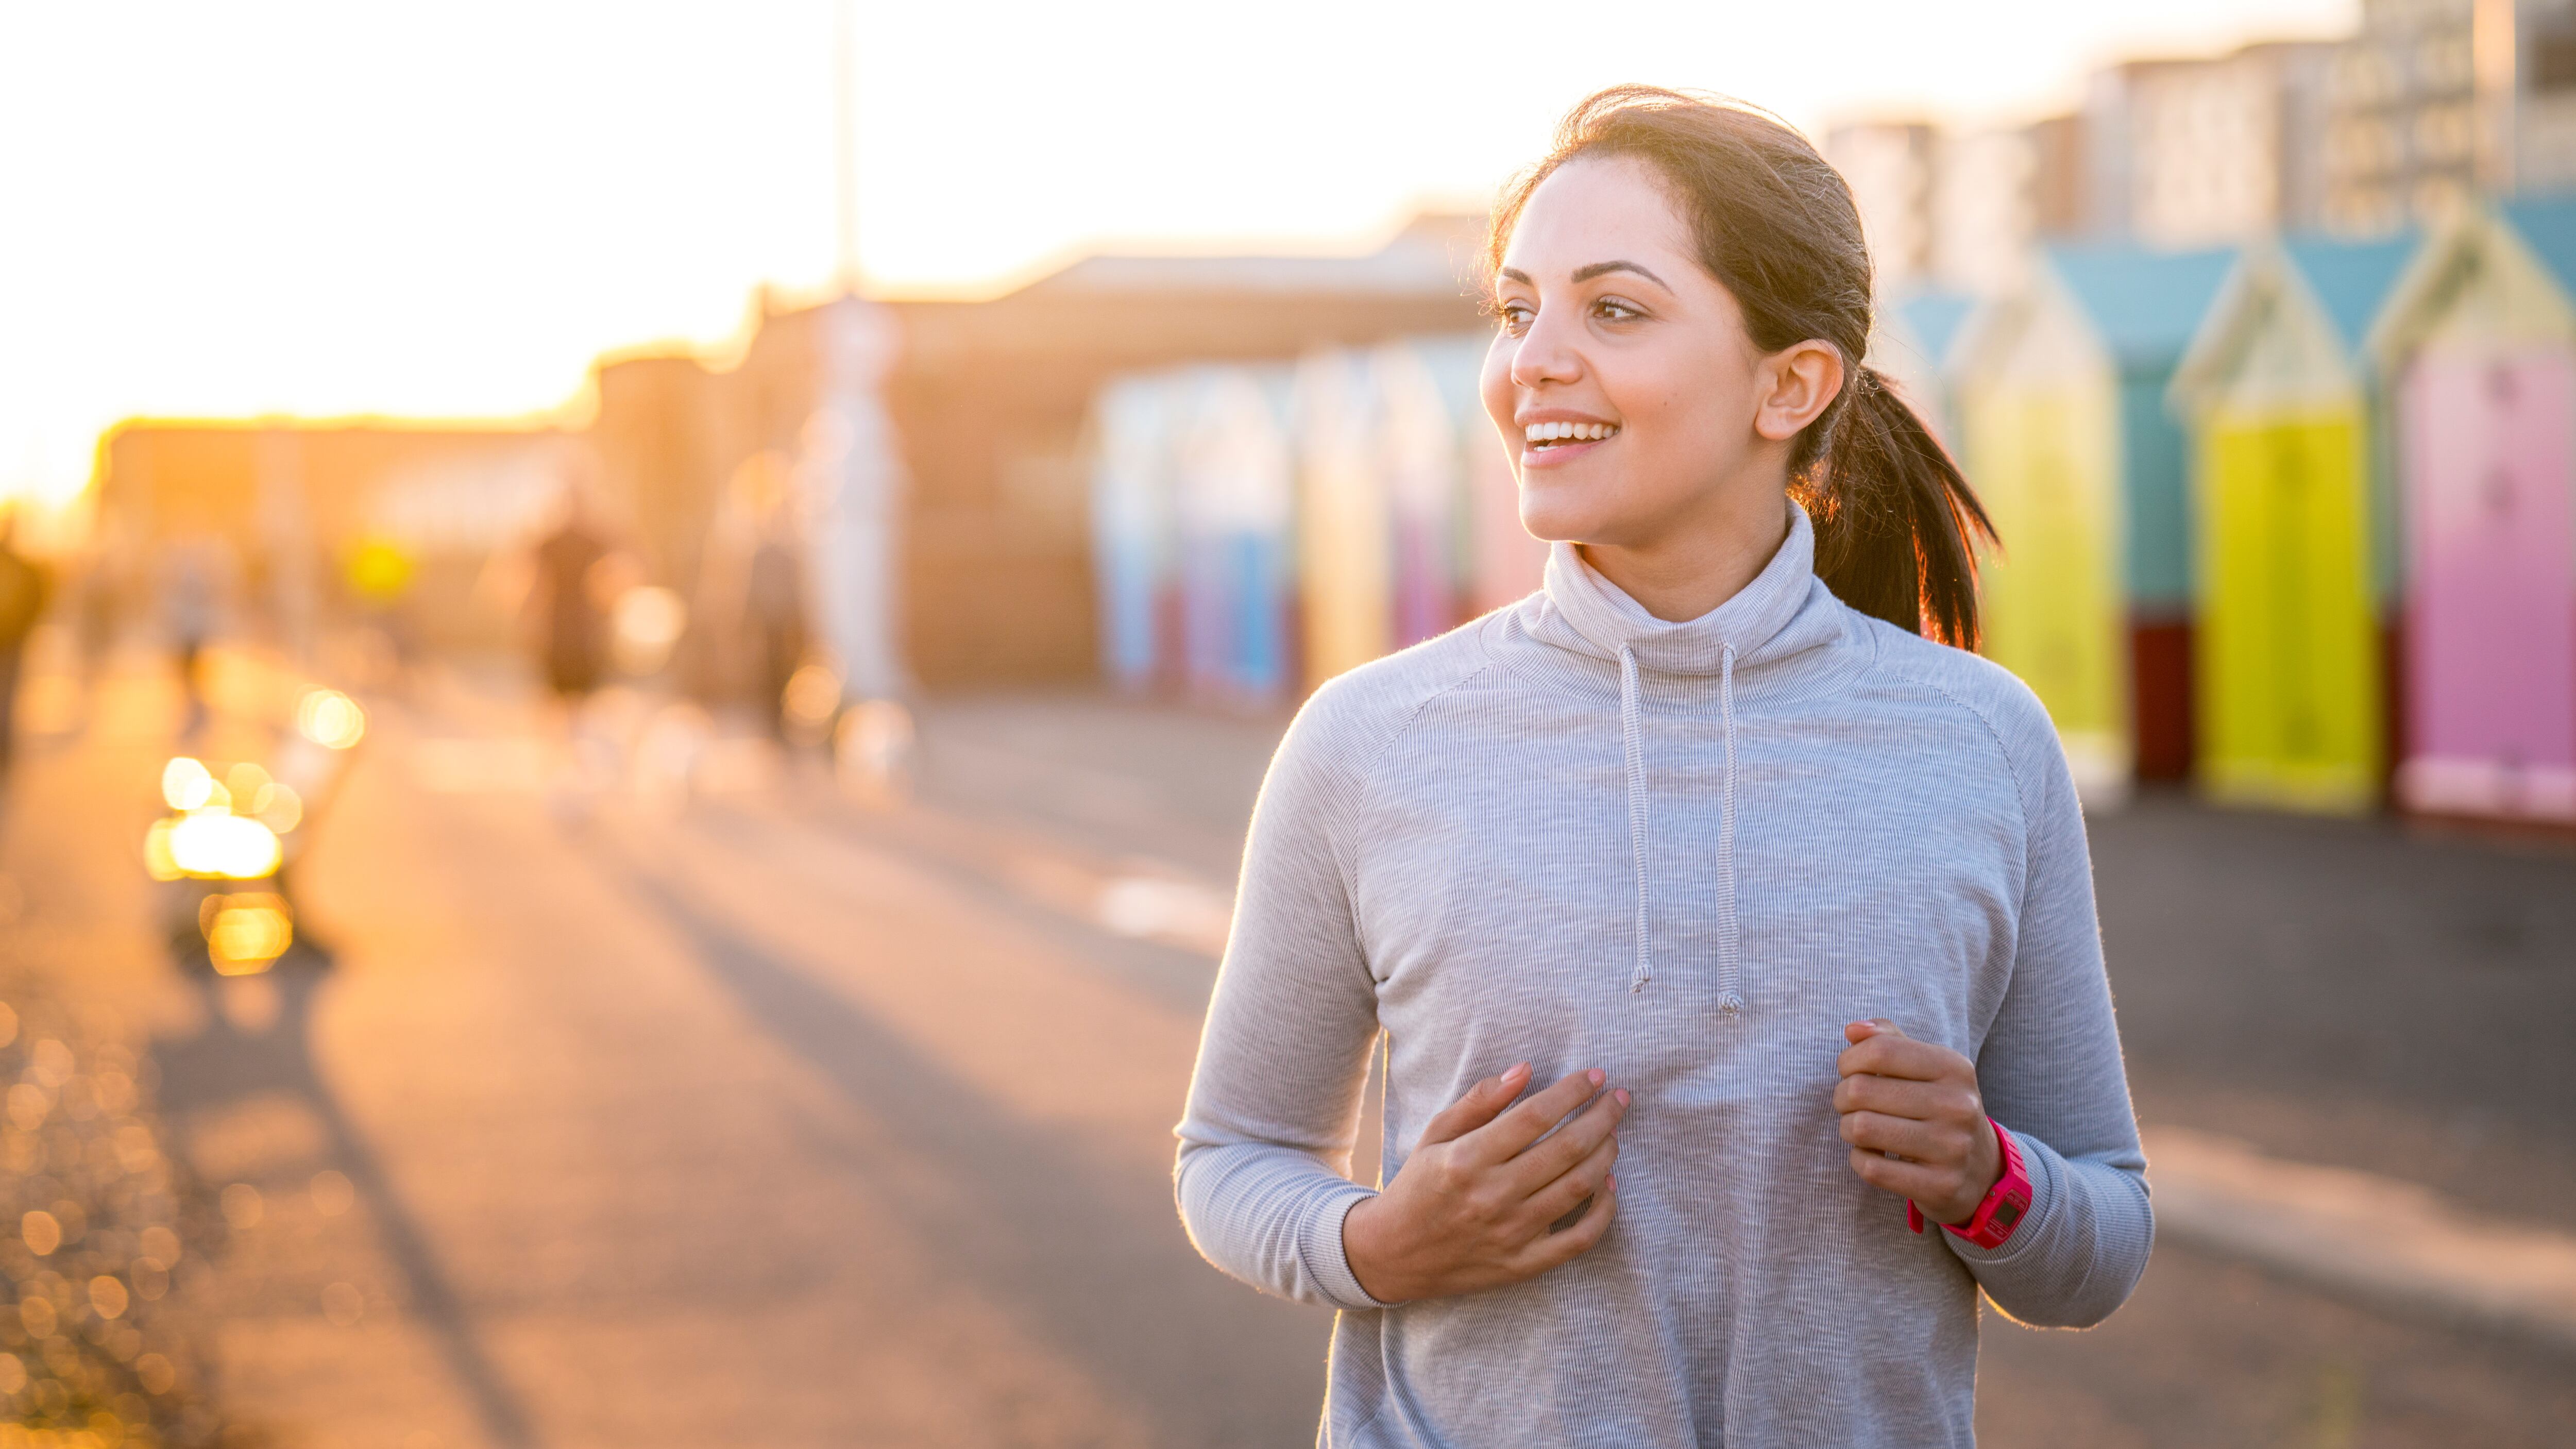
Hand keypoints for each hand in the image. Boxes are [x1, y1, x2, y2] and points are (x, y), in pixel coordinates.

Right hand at [1342, 1063, 1626, 1302]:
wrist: (1393, 1255)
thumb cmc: (1417, 1186)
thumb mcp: (1435, 1134)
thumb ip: (1480, 1101)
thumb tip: (1525, 1070)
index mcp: (1467, 1159)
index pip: (1535, 1116)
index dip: (1572, 1091)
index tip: (1596, 1076)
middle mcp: (1492, 1196)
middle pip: (1566, 1148)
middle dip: (1602, 1116)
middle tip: (1620, 1098)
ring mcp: (1511, 1234)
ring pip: (1578, 1188)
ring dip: (1606, 1154)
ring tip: (1613, 1134)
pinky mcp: (1523, 1264)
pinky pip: (1579, 1239)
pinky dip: (1603, 1211)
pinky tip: (1607, 1185)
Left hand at [1834, 1019, 2001, 1225]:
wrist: (1982, 1170)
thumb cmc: (1940, 1108)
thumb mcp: (1927, 1068)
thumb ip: (1889, 1040)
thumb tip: (1852, 1029)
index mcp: (1954, 1068)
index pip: (1879, 1050)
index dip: (1849, 1060)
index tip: (1849, 1071)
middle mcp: (1958, 1106)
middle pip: (1861, 1089)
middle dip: (1842, 1096)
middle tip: (1850, 1105)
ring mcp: (1952, 1148)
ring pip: (1860, 1128)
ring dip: (1847, 1128)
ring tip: (1859, 1129)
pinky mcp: (1940, 1185)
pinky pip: (1870, 1168)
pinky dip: (1859, 1159)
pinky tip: (1872, 1155)